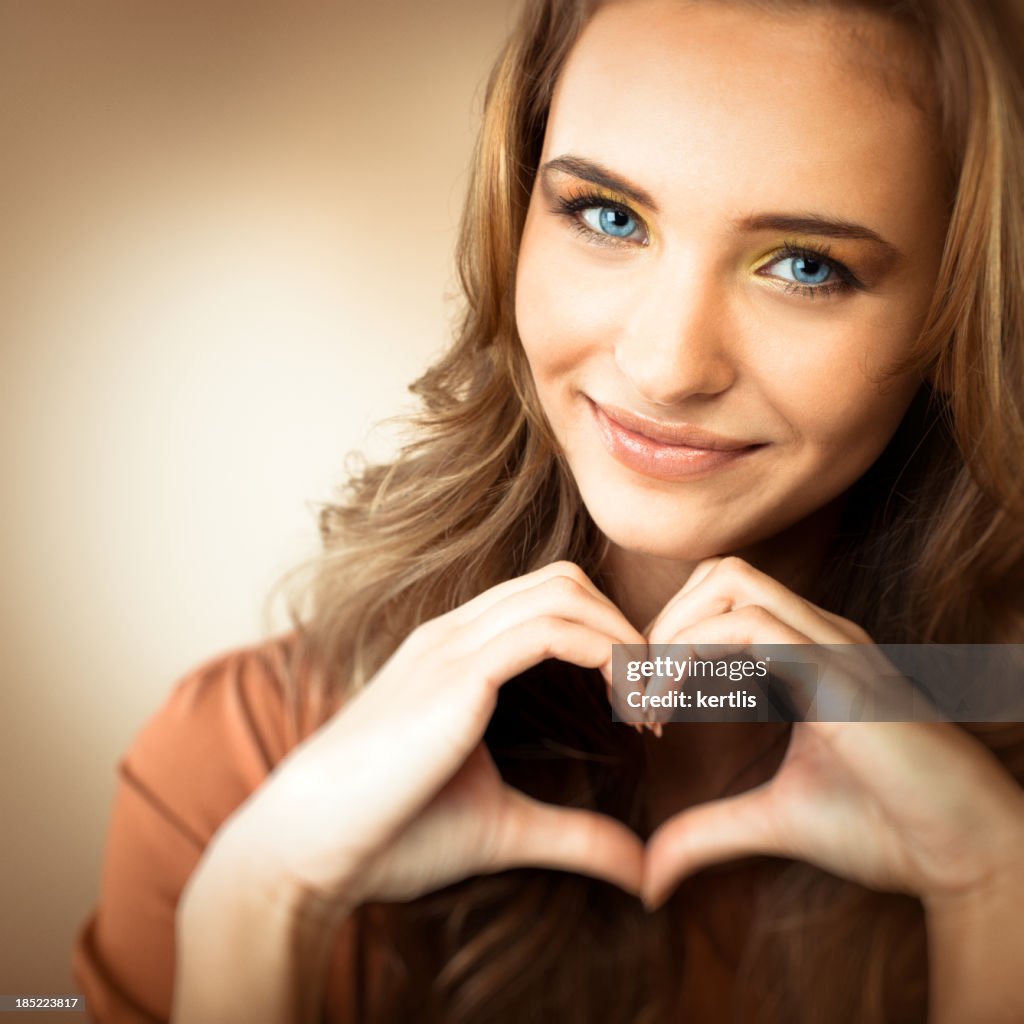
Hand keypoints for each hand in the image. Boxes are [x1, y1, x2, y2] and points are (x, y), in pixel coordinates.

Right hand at [206, 561, 646, 916]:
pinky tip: (625, 704)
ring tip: (650, 704)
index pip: (550, 604)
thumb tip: (642, 869)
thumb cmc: (390, 833)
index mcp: (457, 653)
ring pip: (564, 593)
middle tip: (657, 697)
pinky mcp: (457, 673)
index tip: (642, 707)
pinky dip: (605, 654)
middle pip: (565, 583)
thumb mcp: (504, 826)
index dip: (608, 640)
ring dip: (625, 640)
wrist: (309, 846)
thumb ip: (575, 835)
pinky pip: (551, 630)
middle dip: (625, 628)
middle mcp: (455, 633)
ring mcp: (453, 645)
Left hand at [640, 556, 1023, 910]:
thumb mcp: (771, 821)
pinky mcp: (838, 669)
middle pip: (717, 574)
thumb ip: (707, 831)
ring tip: (651, 699)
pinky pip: (749, 625)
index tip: (646, 711)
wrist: (967, 855)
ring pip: (729, 582)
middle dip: (660, 623)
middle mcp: (818, 636)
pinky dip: (691, 653)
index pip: (720, 601)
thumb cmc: (885, 829)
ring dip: (672, 633)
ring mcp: (832, 644)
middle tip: (637, 692)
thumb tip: (649, 875)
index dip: (668, 642)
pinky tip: (672, 707)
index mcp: (807, 655)